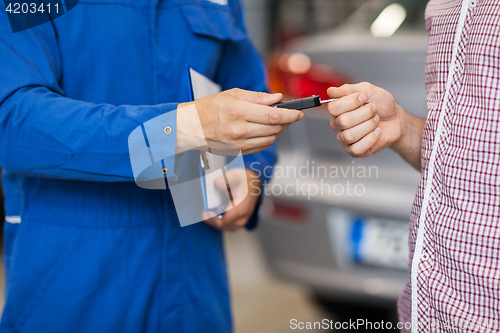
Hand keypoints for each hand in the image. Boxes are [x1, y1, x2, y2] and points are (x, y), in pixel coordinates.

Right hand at [178, 89, 303, 155]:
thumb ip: (258, 97)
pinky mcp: (238, 151)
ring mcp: (239, 143)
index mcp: (238, 112)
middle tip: (290, 115)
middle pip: (274, 129)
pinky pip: (261, 146)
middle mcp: (239, 130)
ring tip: (277, 121)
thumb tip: (277, 98)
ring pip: (270, 139)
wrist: (192, 127)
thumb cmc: (209, 108)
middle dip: (287, 122)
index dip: (289, 115)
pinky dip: (269, 138)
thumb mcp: (232, 94)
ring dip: (278, 130)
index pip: (272, 116)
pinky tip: (266, 131)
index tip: (298, 113)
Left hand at [203, 169, 260, 231]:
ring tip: (211, 208)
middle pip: (220, 225)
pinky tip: (215, 212)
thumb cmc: (244, 181)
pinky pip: (224, 226)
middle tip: (207, 206)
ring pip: (221, 227)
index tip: (206, 209)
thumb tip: (216, 184)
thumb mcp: (236, 175)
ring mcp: (240, 222)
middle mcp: (242, 218)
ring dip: (213, 219)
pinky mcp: (237, 223)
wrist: (254, 186)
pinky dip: (217, 220)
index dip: (211, 217)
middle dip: (210, 217)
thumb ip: (226, 179)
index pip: (222, 221)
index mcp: (241, 208)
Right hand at [327, 82, 403, 157]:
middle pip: (343, 121)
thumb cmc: (382, 106)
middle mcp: (338, 125)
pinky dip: (371, 138)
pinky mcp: (354, 151)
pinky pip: (357, 148)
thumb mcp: (367, 90)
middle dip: (365, 113)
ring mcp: (345, 139)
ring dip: (369, 125)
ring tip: (376, 121)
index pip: (333, 108)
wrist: (396, 119)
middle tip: (374, 110)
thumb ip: (348, 89)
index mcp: (338, 110)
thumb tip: (330, 91)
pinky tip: (376, 132)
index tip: (364, 97)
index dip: (351, 102)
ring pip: (350, 135)